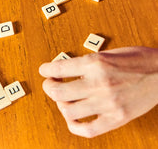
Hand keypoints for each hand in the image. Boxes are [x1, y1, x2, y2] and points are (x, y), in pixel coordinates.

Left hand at [39, 46, 157, 137]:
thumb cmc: (139, 59)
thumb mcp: (108, 53)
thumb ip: (86, 63)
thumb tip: (65, 71)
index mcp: (95, 63)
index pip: (58, 69)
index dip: (46, 71)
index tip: (44, 71)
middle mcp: (99, 84)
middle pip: (58, 92)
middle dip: (49, 88)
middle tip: (51, 85)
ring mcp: (107, 103)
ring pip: (68, 110)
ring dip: (61, 105)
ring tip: (64, 100)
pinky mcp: (116, 118)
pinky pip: (88, 129)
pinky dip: (75, 125)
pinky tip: (73, 118)